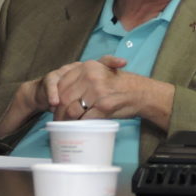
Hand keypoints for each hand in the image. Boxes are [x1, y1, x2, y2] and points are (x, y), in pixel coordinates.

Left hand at [49, 55, 174, 129]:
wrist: (142, 93)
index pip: (62, 83)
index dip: (55, 96)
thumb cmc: (120, 84)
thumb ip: (82, 77)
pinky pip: (86, 119)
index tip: (53, 105)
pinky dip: (81, 125)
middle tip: (57, 120)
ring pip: (72, 110)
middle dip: (58, 111)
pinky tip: (79, 128)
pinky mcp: (104, 106)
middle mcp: (90, 77)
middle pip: (64, 98)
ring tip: (65, 125)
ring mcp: (97, 92)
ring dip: (67, 121)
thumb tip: (62, 93)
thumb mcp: (102, 70)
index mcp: (87, 67)